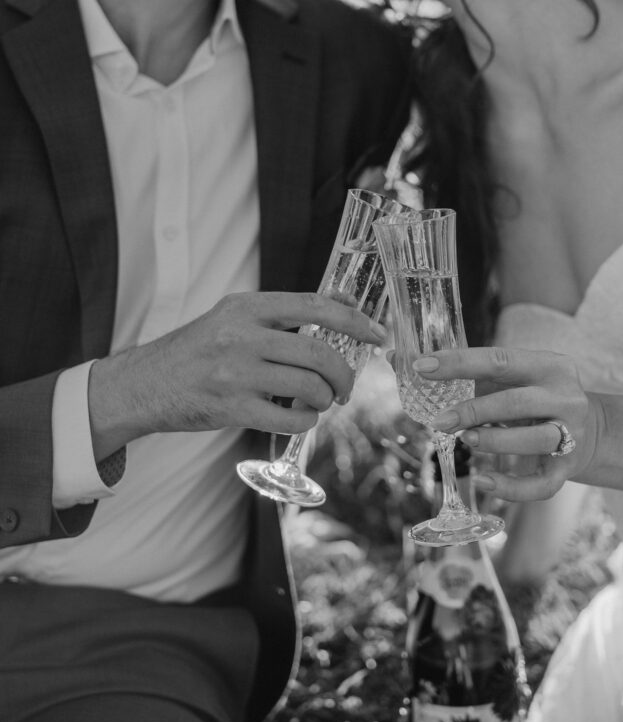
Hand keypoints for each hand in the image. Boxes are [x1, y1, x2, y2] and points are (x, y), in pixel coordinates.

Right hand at [90, 291, 386, 457]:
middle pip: (319, 353)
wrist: (145, 383)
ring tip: (319, 401)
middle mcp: (242, 335)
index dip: (354, 321)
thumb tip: (341, 300)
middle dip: (344, 374)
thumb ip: (284, 312)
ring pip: (309, 387)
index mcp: (247, 306)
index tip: (378, 334)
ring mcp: (236, 373)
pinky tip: (299, 416)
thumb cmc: (198, 349)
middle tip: (346, 387)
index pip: (315, 306)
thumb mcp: (235, 316)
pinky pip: (290, 418)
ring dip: (325, 399)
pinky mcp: (232, 408)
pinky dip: (306, 421)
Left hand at [391, 346, 601, 500]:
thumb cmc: (531, 398)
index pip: (499, 359)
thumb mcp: (507, 379)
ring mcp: (572, 434)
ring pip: (535, 439)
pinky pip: (541, 484)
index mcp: (547, 364)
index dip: (458, 363)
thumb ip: (460, 372)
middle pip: (517, 402)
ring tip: (465, 442)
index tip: (420, 367)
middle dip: (474, 410)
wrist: (592, 430)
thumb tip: (394, 359)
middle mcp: (565, 396)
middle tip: (438, 420)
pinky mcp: (569, 469)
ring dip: (495, 442)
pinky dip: (512, 488)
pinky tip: (482, 483)